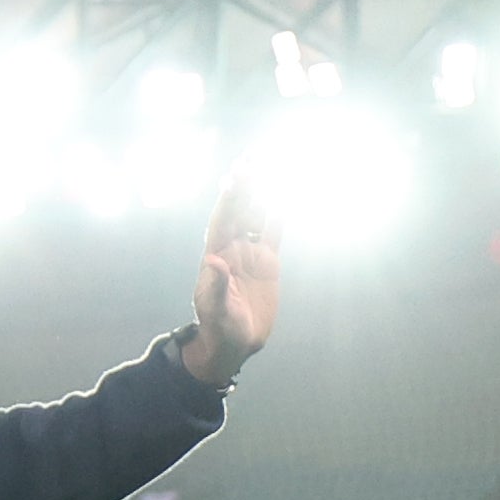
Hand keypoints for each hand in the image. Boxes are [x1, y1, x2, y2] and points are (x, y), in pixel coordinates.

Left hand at [183, 179, 279, 383]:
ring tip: (269, 165)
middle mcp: (232, 249)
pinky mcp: (268, 262)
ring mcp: (250, 253)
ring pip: (257, 217)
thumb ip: (217, 287)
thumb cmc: (221, 329)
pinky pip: (274, 232)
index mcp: (216, 257)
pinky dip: (279, 214)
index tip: (234, 177)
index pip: (221, 222)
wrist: (236, 343)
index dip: (227, 200)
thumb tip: (213, 262)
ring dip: (262, 193)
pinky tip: (286, 194)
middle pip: (239, 211)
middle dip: (244, 186)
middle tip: (251, 157)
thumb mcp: (218, 312)